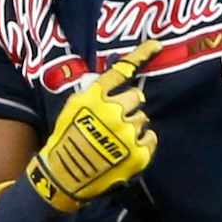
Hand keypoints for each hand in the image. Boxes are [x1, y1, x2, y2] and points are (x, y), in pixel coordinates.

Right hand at [26, 40, 159, 211]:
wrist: (63, 177)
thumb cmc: (65, 141)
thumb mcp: (72, 109)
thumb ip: (94, 94)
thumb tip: (117, 83)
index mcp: (95, 98)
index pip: (121, 71)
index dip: (141, 55)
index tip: (157, 44)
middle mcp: (113, 111)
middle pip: (137, 97)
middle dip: (128, 107)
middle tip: (114, 122)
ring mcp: (127, 133)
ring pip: (143, 119)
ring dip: (133, 126)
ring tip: (115, 140)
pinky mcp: (138, 153)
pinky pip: (150, 137)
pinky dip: (142, 143)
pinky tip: (125, 151)